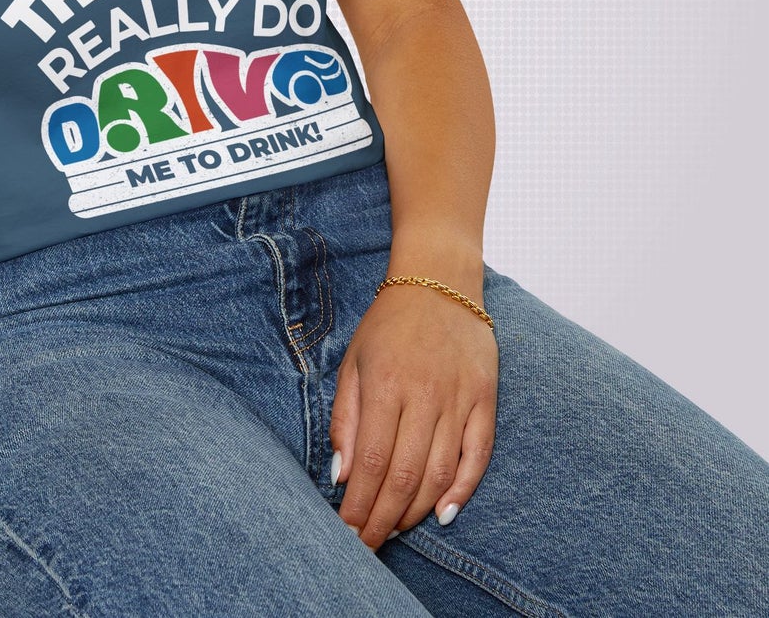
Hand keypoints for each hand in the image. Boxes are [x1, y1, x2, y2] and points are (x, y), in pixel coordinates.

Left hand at [329, 281, 498, 548]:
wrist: (439, 282)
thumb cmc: (388, 325)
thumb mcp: (353, 362)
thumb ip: (345, 418)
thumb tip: (341, 474)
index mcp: (386, 384)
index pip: (372, 461)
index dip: (360, 504)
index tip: (348, 531)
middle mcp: (424, 395)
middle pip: (405, 475)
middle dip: (384, 518)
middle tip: (369, 545)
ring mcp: (459, 398)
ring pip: (440, 473)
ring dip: (417, 510)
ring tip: (396, 529)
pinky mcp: (486, 399)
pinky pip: (478, 455)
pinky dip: (463, 489)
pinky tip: (443, 513)